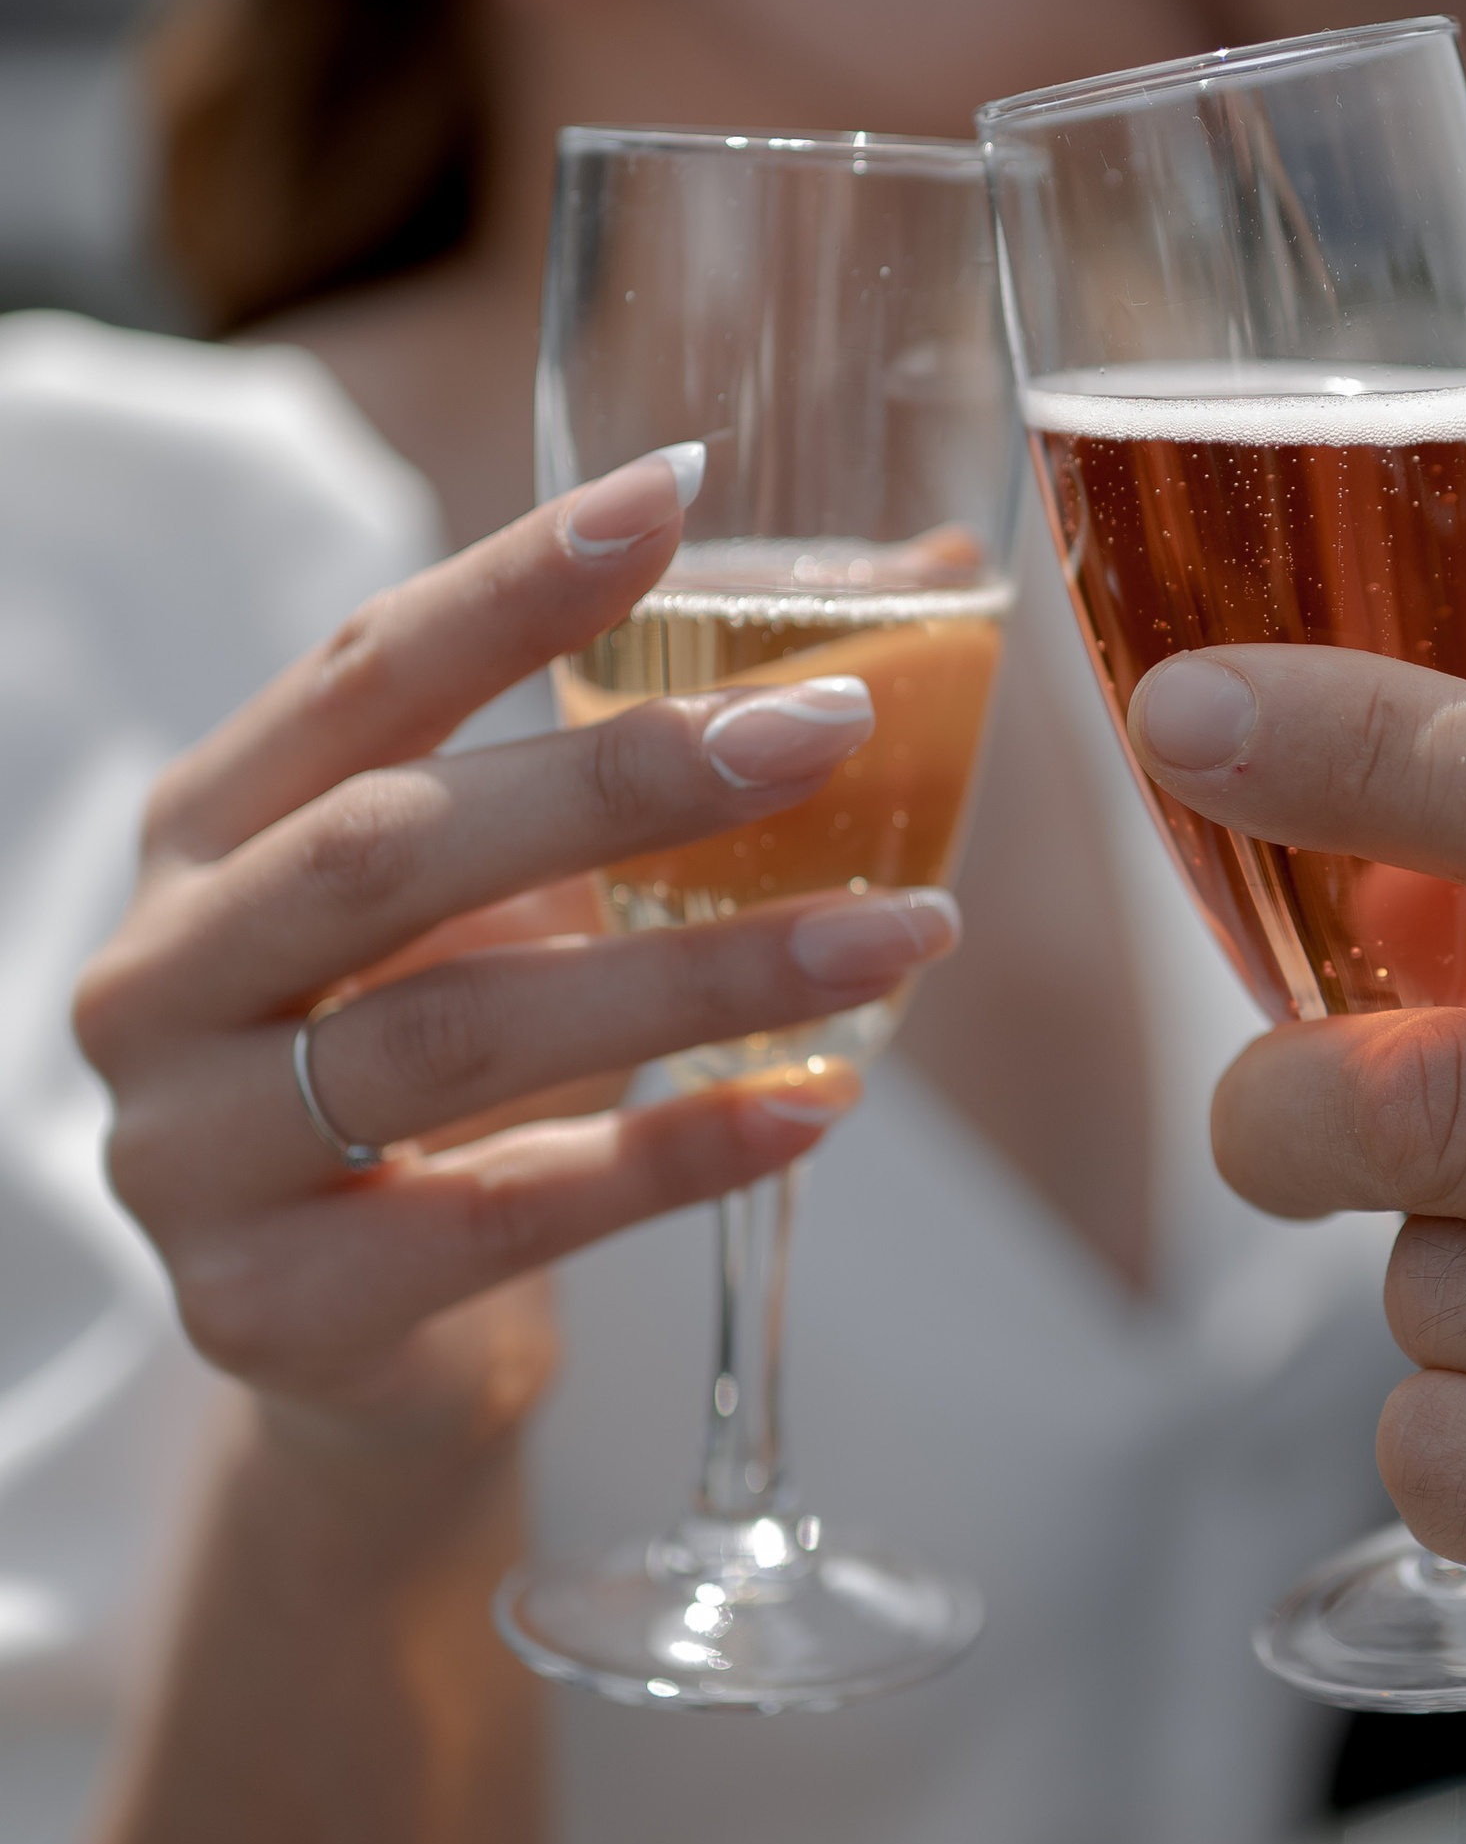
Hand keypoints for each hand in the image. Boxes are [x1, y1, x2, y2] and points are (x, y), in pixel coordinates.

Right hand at [76, 452, 959, 1463]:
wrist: (362, 1348)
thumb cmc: (456, 1072)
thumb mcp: (523, 900)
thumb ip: (658, 754)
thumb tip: (927, 580)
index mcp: (210, 830)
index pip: (359, 676)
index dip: (510, 587)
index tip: (672, 496)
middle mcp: (160, 974)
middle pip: (390, 845)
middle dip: (621, 778)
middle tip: (829, 729)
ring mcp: (189, 1151)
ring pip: (458, 1034)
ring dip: (701, 977)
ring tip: (896, 932)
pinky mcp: (268, 1307)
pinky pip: (498, 1215)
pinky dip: (672, 1155)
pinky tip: (817, 1103)